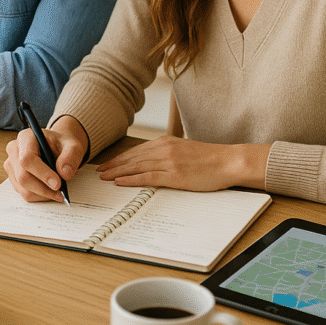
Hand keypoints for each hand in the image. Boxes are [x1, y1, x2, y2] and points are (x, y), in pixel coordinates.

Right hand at [4, 115, 87, 201]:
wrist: (56, 147)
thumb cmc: (61, 144)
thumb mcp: (72, 145)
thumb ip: (71, 156)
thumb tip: (64, 174)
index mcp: (26, 137)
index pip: (27, 158)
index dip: (42, 173)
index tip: (57, 183)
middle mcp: (14, 150)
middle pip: (23, 176)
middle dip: (43, 188)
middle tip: (61, 192)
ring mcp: (12, 166)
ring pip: (23, 188)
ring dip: (42, 194)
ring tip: (58, 192)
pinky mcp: (14, 178)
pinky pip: (24, 193)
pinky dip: (39, 196)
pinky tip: (50, 191)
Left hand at [96, 136, 269, 191]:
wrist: (227, 161)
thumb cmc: (209, 159)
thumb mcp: (184, 150)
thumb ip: (167, 154)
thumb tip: (152, 163)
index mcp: (165, 142)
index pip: (136, 151)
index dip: (119, 158)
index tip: (107, 164)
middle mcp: (164, 149)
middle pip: (132, 158)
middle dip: (113, 165)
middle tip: (98, 171)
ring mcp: (169, 161)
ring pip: (136, 166)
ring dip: (117, 172)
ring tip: (103, 177)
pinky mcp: (175, 175)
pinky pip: (148, 177)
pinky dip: (131, 179)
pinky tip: (120, 181)